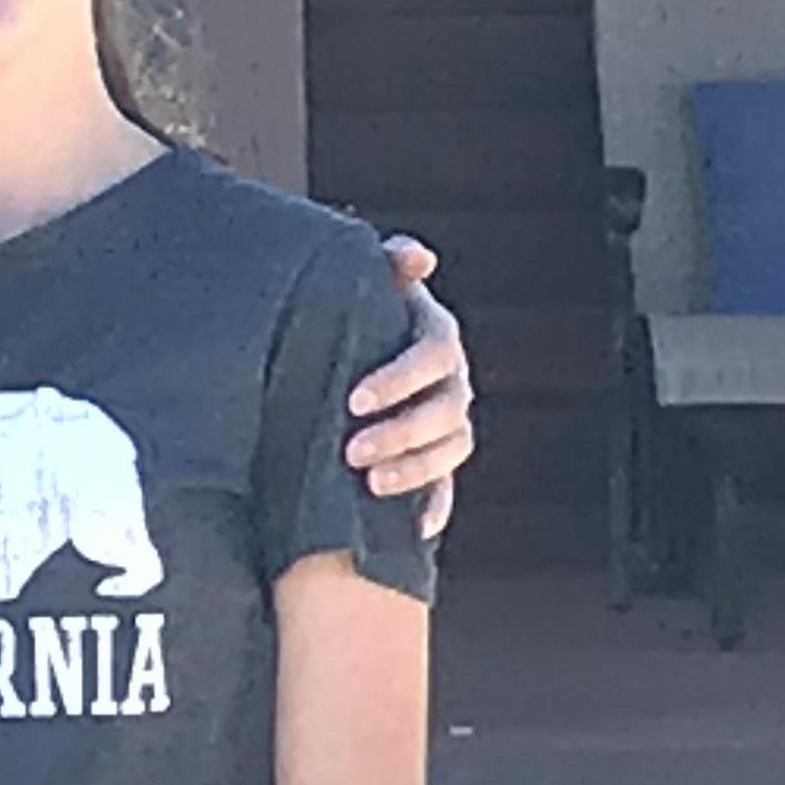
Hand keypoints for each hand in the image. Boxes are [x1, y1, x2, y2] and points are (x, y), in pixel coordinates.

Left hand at [352, 238, 472, 537]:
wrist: (333, 351)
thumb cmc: (344, 311)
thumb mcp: (357, 285)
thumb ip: (384, 265)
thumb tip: (416, 255)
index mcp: (434, 337)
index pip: (433, 355)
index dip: (400, 378)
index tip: (353, 399)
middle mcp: (451, 381)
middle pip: (445, 410)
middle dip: (401, 433)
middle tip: (351, 450)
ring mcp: (448, 422)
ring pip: (451, 449)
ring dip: (415, 470)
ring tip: (369, 484)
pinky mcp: (436, 459)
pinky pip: (446, 487)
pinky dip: (433, 507)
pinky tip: (416, 528)